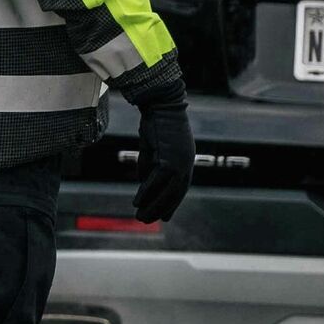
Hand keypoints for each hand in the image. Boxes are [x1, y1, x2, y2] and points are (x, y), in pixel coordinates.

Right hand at [133, 97, 193, 222]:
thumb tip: (145, 182)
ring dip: (153, 205)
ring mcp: (180, 162)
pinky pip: (157, 181)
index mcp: (185, 159)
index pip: (179, 187)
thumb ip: (151, 163)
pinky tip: (137, 201)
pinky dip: (147, 192)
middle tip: (146, 220)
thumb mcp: (153, 146)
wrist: (161, 103)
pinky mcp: (169, 158)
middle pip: (174, 194)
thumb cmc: (156, 121)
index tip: (162, 215)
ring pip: (168, 192)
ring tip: (140, 217)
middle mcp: (186, 163)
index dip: (171, 203)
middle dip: (160, 208)